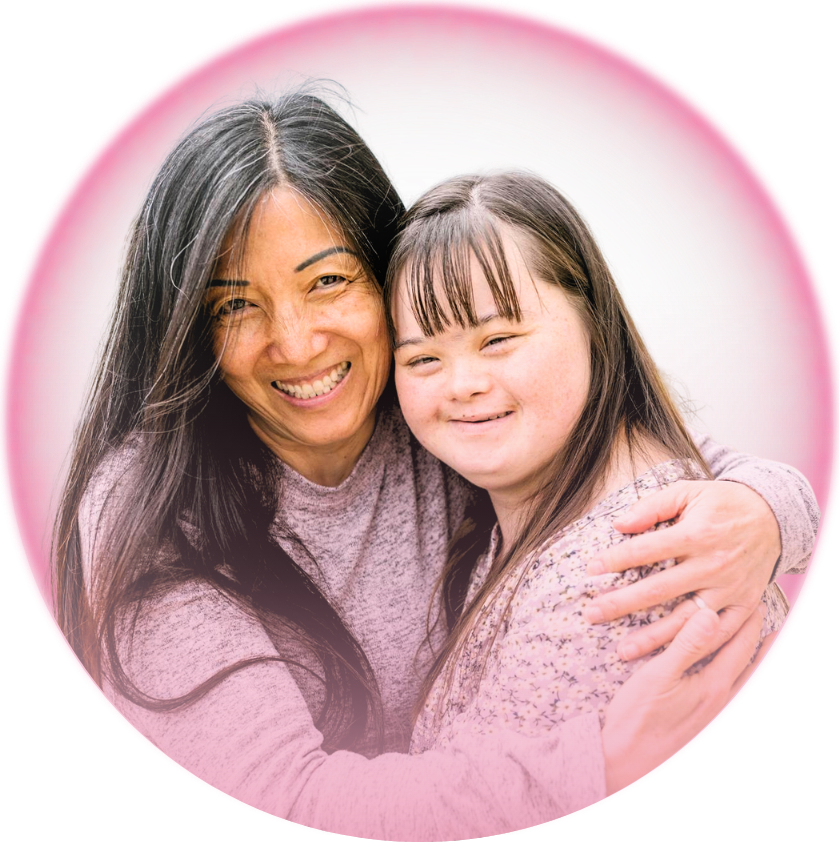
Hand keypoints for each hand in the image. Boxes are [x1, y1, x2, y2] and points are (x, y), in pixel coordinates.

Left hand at [583, 480, 779, 659]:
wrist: (775, 516)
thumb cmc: (723, 502)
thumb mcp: (688, 492)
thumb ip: (652, 506)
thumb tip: (618, 523)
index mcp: (697, 533)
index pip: (646, 550)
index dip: (615, 560)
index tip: (590, 570)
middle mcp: (713, 564)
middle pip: (659, 589)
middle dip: (621, 604)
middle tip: (591, 614)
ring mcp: (730, 588)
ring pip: (687, 619)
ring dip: (653, 637)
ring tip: (622, 650)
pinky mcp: (745, 604)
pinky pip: (720, 633)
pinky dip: (696, 648)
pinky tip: (670, 659)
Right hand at [601, 605, 763, 794]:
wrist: (627, 763)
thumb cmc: (638, 718)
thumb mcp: (658, 675)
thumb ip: (687, 645)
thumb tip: (711, 615)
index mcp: (714, 686)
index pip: (740, 647)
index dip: (748, 623)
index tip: (754, 600)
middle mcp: (722, 702)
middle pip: (748, 664)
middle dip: (757, 639)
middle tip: (762, 615)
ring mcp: (714, 715)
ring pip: (743, 681)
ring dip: (753, 660)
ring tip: (765, 645)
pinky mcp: (703, 724)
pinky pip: (731, 695)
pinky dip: (739, 679)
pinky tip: (730, 678)